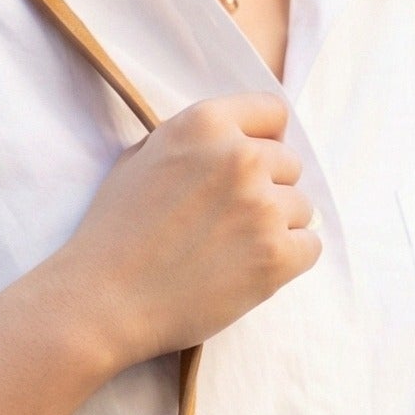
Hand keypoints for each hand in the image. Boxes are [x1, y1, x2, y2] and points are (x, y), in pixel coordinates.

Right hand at [55, 95, 321, 367]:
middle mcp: (240, 157)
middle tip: (230, 225)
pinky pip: (310, 247)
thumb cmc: (114, 235)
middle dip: (267, 190)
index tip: (249, 171)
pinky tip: (253, 271)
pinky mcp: (275, 256)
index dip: (263, 142)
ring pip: (301, 208)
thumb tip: (233, 141)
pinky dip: (289, 260)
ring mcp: (261, 207)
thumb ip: (193, 142)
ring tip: (233, 253)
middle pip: (289, 164)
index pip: (273, 113)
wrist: (103, 301)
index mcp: (206, 123)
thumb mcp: (143, 158)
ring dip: (276, 228)